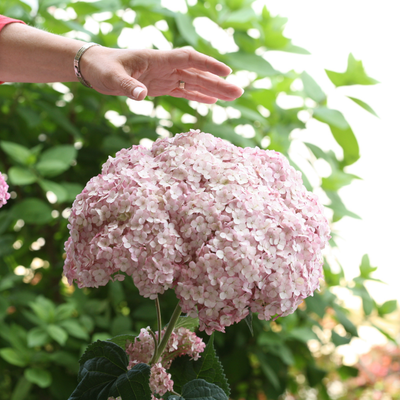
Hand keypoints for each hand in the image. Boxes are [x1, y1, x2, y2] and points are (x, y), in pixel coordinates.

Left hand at [80, 47, 242, 102]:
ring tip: (233, 97)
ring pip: (194, 83)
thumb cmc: (102, 69)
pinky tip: (211, 102)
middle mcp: (165, 66)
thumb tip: (140, 95)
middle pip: (197, 73)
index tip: (226, 72)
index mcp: (157, 59)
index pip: (189, 59)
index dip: (208, 64)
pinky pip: (183, 92)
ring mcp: (164, 77)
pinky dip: (198, 97)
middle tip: (239, 92)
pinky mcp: (160, 87)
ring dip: (213, 90)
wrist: (94, 68)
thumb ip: (127, 86)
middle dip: (218, 82)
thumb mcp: (111, 78)